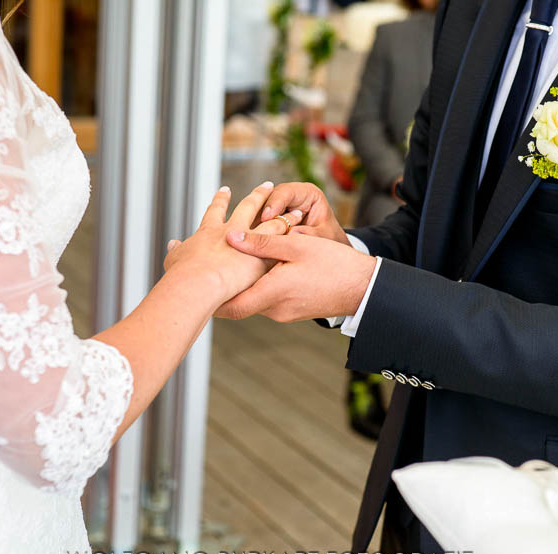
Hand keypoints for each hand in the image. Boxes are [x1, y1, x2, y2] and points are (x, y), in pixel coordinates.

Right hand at [163, 183, 302, 305]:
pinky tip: (303, 232)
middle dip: (258, 196)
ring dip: (285, 216)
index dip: (220, 200)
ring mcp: (249, 239)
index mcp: (209, 231)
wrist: (198, 282)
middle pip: (248, 207)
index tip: (225, 190)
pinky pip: (284, 240)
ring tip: (297, 210)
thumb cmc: (183, 275)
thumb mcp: (175, 260)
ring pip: (272, 222)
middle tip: (268, 185)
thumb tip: (172, 245)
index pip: (215, 211)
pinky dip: (293, 235)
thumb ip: (176, 251)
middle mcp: (231, 229)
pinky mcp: (264, 254)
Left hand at [216, 230, 376, 321]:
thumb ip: (262, 242)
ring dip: (242, 285)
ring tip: (228, 267)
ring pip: (253, 299)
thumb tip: (232, 235)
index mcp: (272, 293)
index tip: (194, 288)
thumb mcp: (297, 246)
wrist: (363, 288)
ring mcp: (284, 313)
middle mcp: (274, 309)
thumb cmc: (333, 265)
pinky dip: (258, 286)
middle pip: (238, 303)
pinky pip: (267, 300)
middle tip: (204, 274)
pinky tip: (258, 270)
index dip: (210, 300)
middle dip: (223, 289)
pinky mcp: (292, 311)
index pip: (231, 306)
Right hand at [258, 182, 349, 245]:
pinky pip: (258, 222)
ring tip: (248, 235)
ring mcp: (278, 207)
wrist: (328, 252)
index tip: (267, 217)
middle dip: (259, 212)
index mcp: (307, 193)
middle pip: (268, 198)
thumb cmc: (329, 241)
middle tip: (252, 227)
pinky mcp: (270, 220)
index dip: (275, 203)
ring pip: (260, 210)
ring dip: (253, 223)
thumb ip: (310, 234)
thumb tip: (292, 233)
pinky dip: (253, 231)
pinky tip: (249, 241)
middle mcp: (290, 197)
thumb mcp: (324, 238)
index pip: (287, 192)